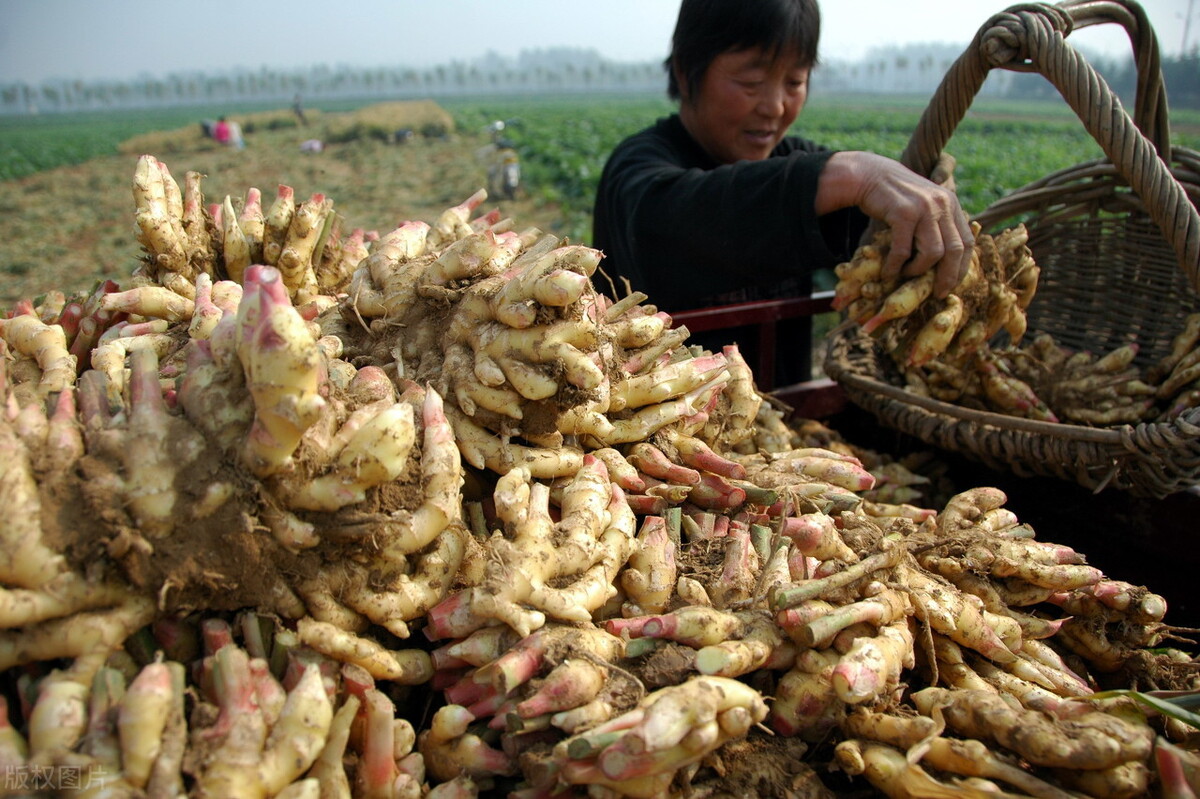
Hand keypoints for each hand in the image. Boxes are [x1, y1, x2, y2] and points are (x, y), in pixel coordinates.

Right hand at [818, 152, 973, 297]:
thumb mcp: (924, 206)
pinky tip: (888, 271)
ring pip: (933, 253)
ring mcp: (924, 208)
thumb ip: (937, 225)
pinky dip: (896, 266)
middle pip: (955, 250)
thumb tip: (944, 261)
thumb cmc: (894, 197)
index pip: (967, 241)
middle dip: (947, 276)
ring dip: (918, 270)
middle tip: (937, 292)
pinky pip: (904, 250)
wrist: (869, 176)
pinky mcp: (903, 213)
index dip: (962, 267)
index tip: (952, 284)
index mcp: (951, 204)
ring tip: (905, 274)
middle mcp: (943, 204)